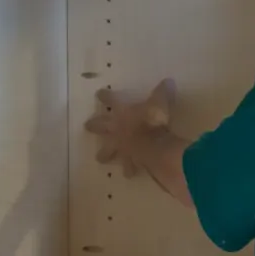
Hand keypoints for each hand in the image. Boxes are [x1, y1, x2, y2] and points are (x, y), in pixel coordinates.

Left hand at [84, 80, 190, 204]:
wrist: (154, 147)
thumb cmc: (154, 120)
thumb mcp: (161, 101)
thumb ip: (163, 91)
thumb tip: (168, 81)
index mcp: (122, 112)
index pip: (111, 100)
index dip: (105, 96)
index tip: (98, 93)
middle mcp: (117, 129)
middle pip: (100, 126)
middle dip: (93, 125)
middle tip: (86, 125)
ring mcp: (121, 147)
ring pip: (108, 152)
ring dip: (104, 154)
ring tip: (100, 158)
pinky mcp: (130, 161)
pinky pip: (128, 166)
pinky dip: (129, 169)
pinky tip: (129, 174)